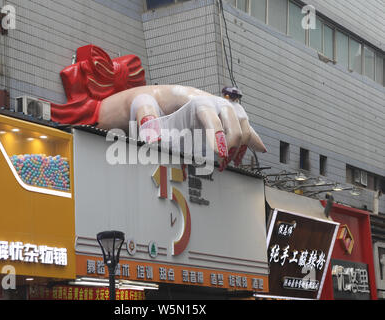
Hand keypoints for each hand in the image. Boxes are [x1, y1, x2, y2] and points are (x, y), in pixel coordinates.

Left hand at [98, 85, 266, 170]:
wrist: (159, 98)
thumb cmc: (153, 104)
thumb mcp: (143, 109)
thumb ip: (146, 119)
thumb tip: (152, 135)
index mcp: (194, 100)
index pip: (210, 115)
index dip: (216, 133)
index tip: (218, 153)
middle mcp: (212, 102)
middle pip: (232, 118)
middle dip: (231, 141)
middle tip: (221, 161)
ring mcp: (221, 109)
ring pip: (242, 122)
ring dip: (242, 143)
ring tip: (231, 162)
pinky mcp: (224, 118)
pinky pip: (244, 127)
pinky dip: (251, 139)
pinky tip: (258, 149)